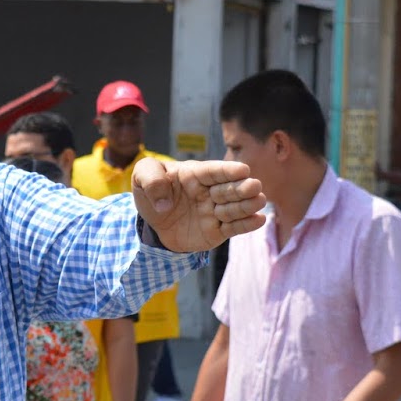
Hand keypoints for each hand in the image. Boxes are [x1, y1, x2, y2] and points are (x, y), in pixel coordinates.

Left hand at [131, 158, 265, 252]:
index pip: (213, 171)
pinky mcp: (217, 231)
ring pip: (234, 208)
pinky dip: (246, 225)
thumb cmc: (151, 192)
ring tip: (259, 201)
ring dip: (247, 205)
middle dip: (242, 188)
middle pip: (229, 188)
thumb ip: (150, 180)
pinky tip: (259, 220)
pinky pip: (233, 228)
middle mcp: (209, 191)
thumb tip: (163, 203)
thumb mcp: (141, 177)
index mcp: (194, 174)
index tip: (243, 170)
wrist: (153, 223)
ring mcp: (215, 211)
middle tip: (254, 187)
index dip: (228, 170)